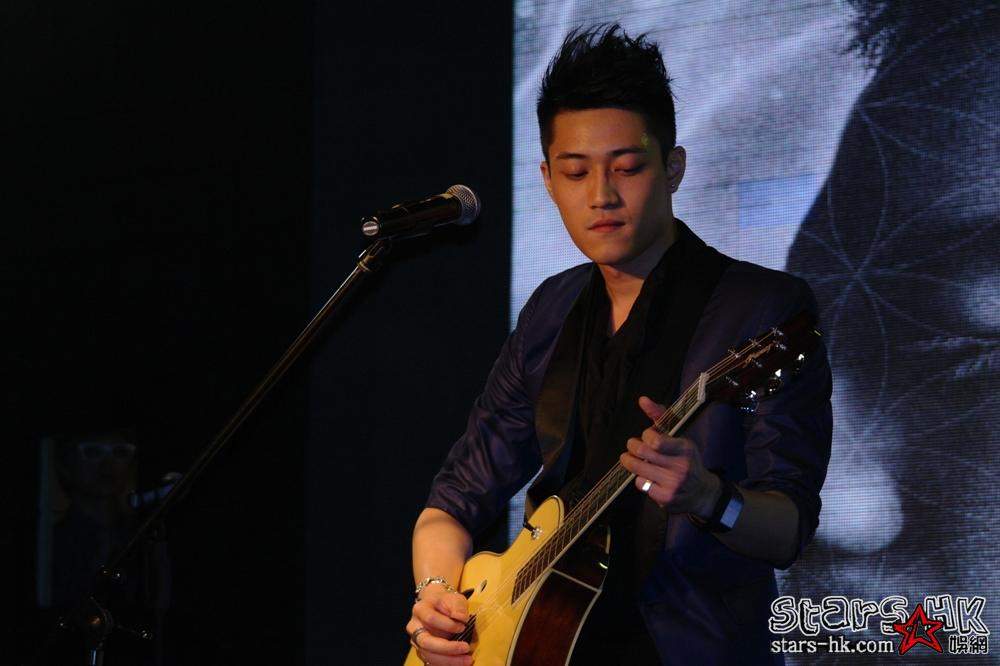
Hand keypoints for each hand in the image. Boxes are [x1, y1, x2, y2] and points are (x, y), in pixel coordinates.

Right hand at [405, 583, 472, 665]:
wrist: (437, 606)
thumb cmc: (446, 602)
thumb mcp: (454, 598)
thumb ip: (458, 606)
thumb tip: (461, 618)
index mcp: (420, 610)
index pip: (430, 618)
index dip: (447, 624)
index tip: (463, 627)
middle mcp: (414, 627)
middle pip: (425, 642)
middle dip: (447, 648)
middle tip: (466, 648)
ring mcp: (417, 641)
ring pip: (428, 655)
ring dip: (448, 661)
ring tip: (467, 660)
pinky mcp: (423, 651)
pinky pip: (432, 662)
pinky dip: (446, 664)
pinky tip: (459, 663)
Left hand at [619, 396, 720, 516]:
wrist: (702, 493)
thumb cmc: (686, 460)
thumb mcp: (679, 438)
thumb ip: (659, 417)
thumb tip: (642, 399)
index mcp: (685, 449)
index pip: (655, 440)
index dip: (645, 436)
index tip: (646, 436)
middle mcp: (680, 467)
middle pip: (642, 453)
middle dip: (632, 446)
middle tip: (632, 445)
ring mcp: (673, 484)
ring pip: (638, 469)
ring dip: (630, 462)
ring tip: (630, 459)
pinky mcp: (665, 498)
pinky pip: (641, 484)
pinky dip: (640, 479)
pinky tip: (645, 476)